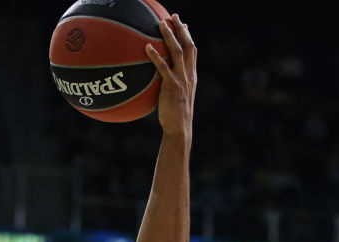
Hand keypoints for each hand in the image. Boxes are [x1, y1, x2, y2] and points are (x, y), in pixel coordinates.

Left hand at [145, 14, 196, 137]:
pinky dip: (155, 55)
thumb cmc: (175, 116)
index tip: (184, 25)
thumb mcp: (176, 97)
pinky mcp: (172, 85)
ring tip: (161, 24)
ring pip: (177, 52)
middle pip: (187, 46)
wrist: (179, 127)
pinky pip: (163, 67)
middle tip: (173, 16)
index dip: (188, 37)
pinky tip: (147, 46)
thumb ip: (172, 85)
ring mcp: (181, 79)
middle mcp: (189, 74)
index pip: (192, 52)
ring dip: (169, 36)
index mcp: (192, 76)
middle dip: (181, 29)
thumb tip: (160, 81)